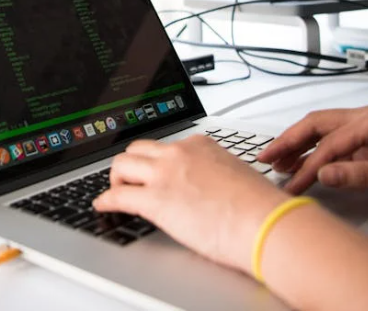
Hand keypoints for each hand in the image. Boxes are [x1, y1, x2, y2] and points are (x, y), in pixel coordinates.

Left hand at [93, 135, 288, 273]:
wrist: (265, 222)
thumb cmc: (260, 207)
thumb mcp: (236, 176)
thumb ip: (215, 175)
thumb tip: (211, 188)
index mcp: (199, 146)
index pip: (166, 146)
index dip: (155, 161)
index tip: (152, 171)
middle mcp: (179, 154)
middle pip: (137, 150)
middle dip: (129, 165)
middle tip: (128, 180)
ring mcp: (165, 175)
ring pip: (122, 165)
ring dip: (115, 179)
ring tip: (116, 193)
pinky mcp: (156, 200)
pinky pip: (118, 196)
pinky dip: (106, 201)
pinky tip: (103, 206)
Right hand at [257, 104, 367, 202]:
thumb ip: (365, 175)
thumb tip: (327, 174)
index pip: (331, 143)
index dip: (308, 165)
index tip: (293, 184)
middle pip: (317, 124)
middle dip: (289, 140)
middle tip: (265, 157)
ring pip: (322, 131)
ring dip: (298, 145)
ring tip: (275, 161)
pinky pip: (334, 144)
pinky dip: (314, 154)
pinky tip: (302, 165)